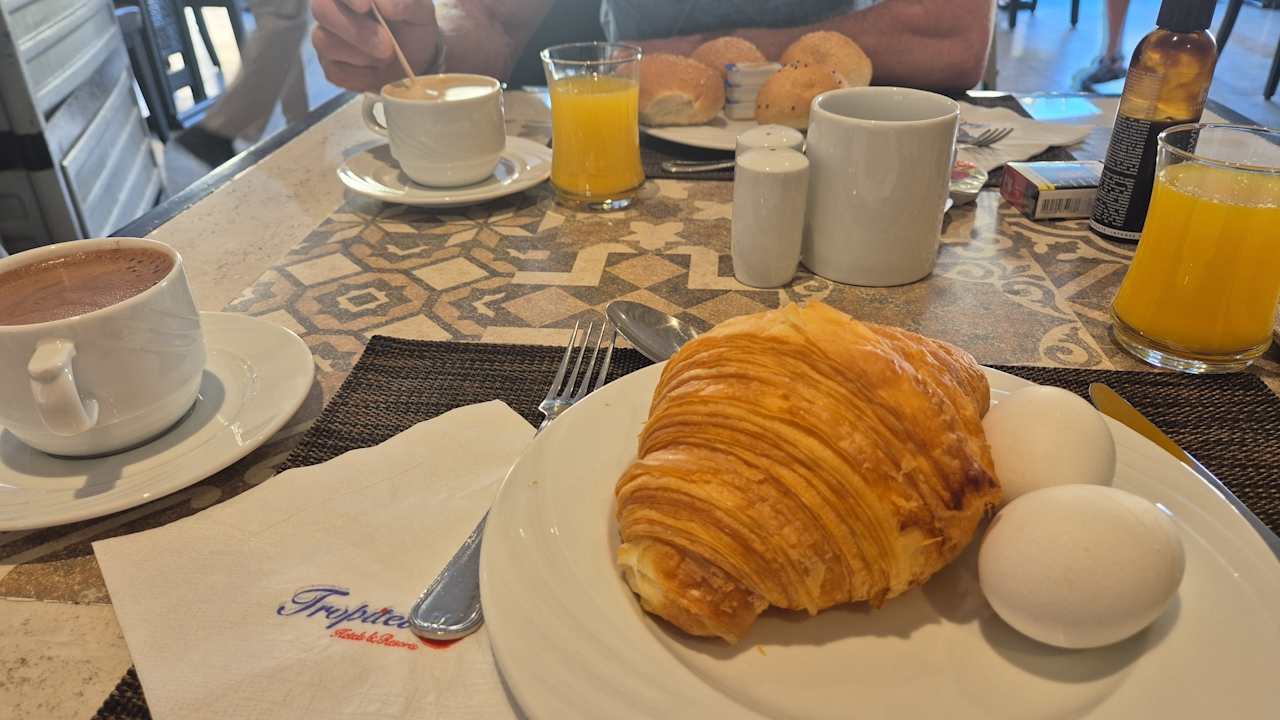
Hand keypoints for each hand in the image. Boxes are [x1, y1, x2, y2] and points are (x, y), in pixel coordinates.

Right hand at [311, 0, 438, 91]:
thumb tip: (384, 6)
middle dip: (356, 30)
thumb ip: (405, 3)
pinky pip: (336, 71)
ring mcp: (326, 36)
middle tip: (386, 45)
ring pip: (325, 41)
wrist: (417, 60)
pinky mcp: (330, 66)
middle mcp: (332, 8)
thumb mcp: (419, 12)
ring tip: (387, 55)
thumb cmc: (412, 27)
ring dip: (363, 54)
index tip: (365, 6)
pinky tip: (377, 71)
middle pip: (322, 10)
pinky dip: (363, 75)